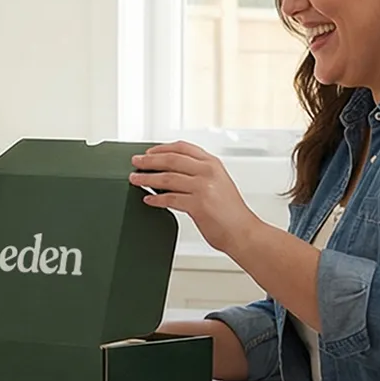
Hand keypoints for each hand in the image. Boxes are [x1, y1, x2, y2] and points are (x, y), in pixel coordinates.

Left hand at [130, 141, 263, 254]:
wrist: (244, 232)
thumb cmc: (231, 212)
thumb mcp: (219, 183)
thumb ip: (199, 174)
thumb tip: (170, 172)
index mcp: (213, 164)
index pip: (183, 148)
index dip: (162, 148)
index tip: (149, 152)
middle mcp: (208, 172)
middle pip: (171, 160)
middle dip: (149, 160)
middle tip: (136, 162)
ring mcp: (203, 187)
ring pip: (167, 178)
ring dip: (146, 178)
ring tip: (135, 179)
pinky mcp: (198, 205)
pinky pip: (169, 199)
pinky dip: (155, 199)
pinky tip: (148, 199)